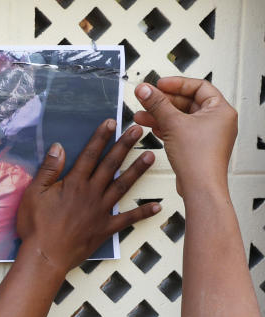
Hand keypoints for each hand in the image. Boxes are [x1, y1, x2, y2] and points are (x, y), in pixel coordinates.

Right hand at [15, 119, 159, 273]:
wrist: (45, 256)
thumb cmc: (36, 226)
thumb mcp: (33, 194)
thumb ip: (48, 170)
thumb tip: (58, 147)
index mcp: (73, 183)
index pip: (90, 155)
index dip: (101, 137)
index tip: (112, 123)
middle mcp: (91, 193)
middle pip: (110, 165)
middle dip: (124, 145)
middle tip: (138, 130)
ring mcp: (101, 210)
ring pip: (123, 185)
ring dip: (137, 169)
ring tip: (151, 155)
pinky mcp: (105, 228)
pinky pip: (128, 219)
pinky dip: (143, 213)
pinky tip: (156, 206)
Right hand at [133, 77, 236, 192]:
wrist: (200, 186)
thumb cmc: (199, 159)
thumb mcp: (173, 123)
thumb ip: (157, 104)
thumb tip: (145, 90)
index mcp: (220, 109)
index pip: (198, 86)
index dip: (176, 84)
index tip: (159, 85)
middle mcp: (217, 120)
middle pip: (187, 102)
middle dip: (163, 102)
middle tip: (146, 98)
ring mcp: (207, 134)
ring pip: (181, 117)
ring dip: (160, 115)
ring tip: (142, 115)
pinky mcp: (197, 146)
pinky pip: (180, 130)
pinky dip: (166, 127)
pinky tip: (152, 127)